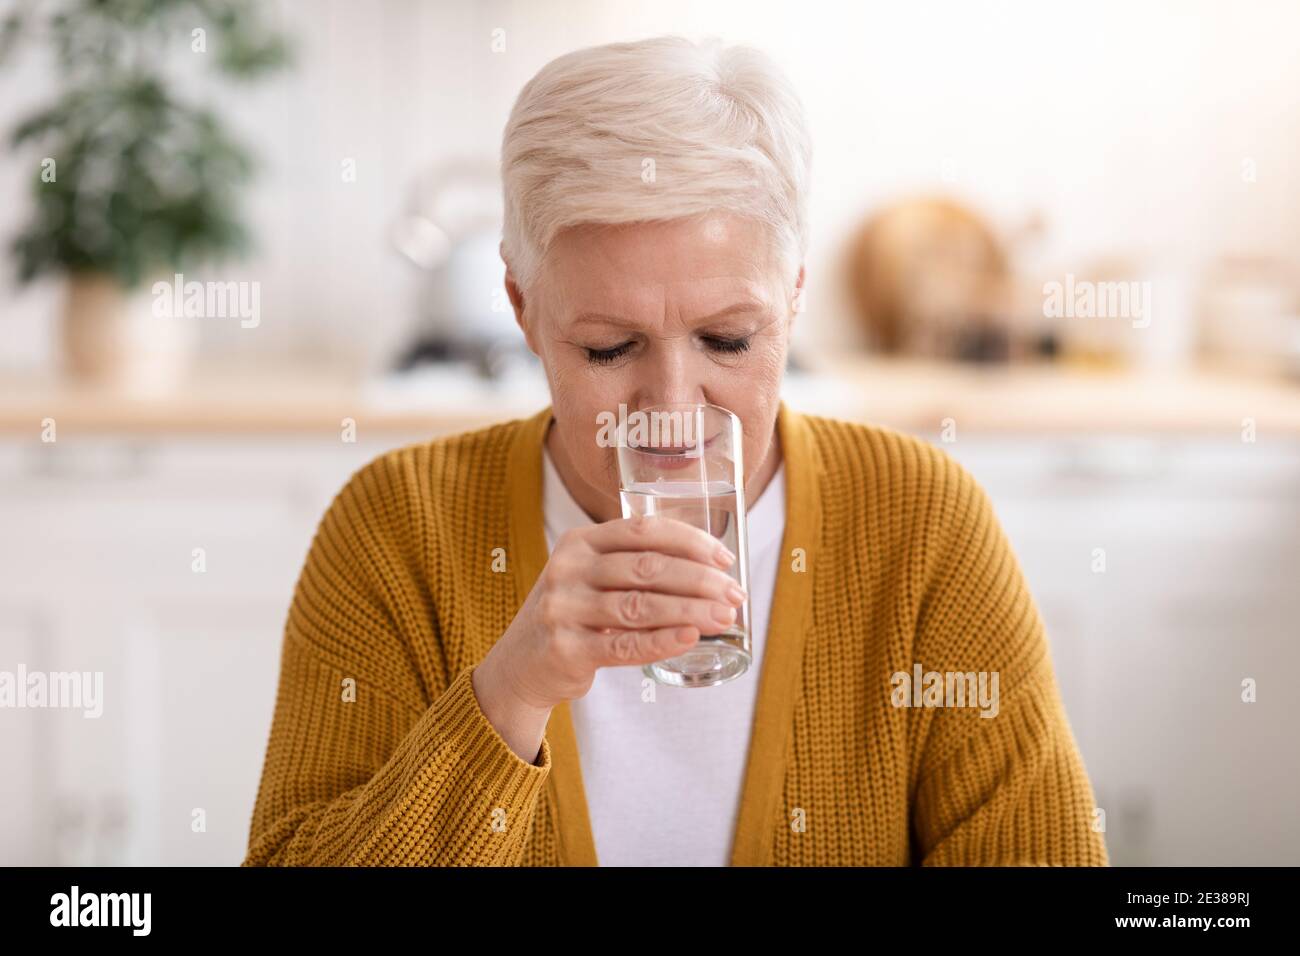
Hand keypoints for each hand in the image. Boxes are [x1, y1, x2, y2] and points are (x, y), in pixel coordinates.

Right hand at [487, 513, 745, 709]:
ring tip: (725, 618)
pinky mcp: (566, 648)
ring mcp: (564, 608)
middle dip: (700, 580)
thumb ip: (633, 566)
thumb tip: (711, 572)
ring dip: (691, 611)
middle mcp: (569, 569)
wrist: (520, 665)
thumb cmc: (573, 616)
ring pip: (641, 605)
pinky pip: (624, 644)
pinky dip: (662, 640)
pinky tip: (690, 638)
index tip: (725, 559)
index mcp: (580, 542)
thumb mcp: (590, 577)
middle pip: (647, 567)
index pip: (644, 531)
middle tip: (734, 594)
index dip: (690, 541)